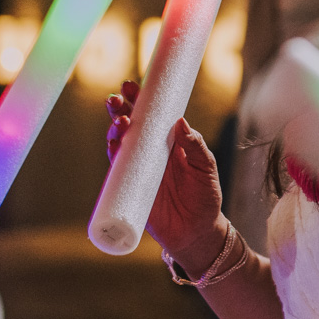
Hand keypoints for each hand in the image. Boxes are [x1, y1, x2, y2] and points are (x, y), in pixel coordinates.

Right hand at [105, 82, 228, 269]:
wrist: (197, 232)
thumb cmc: (205, 196)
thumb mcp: (205, 168)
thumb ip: (195, 146)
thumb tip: (180, 122)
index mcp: (168, 141)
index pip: (151, 115)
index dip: (139, 99)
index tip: (131, 86)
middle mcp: (150, 152)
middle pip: (130, 125)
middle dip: (120, 109)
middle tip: (116, 98)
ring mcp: (138, 170)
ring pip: (120, 144)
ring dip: (115, 130)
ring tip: (120, 121)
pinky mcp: (130, 189)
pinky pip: (116, 170)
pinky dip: (112, 156)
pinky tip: (113, 145)